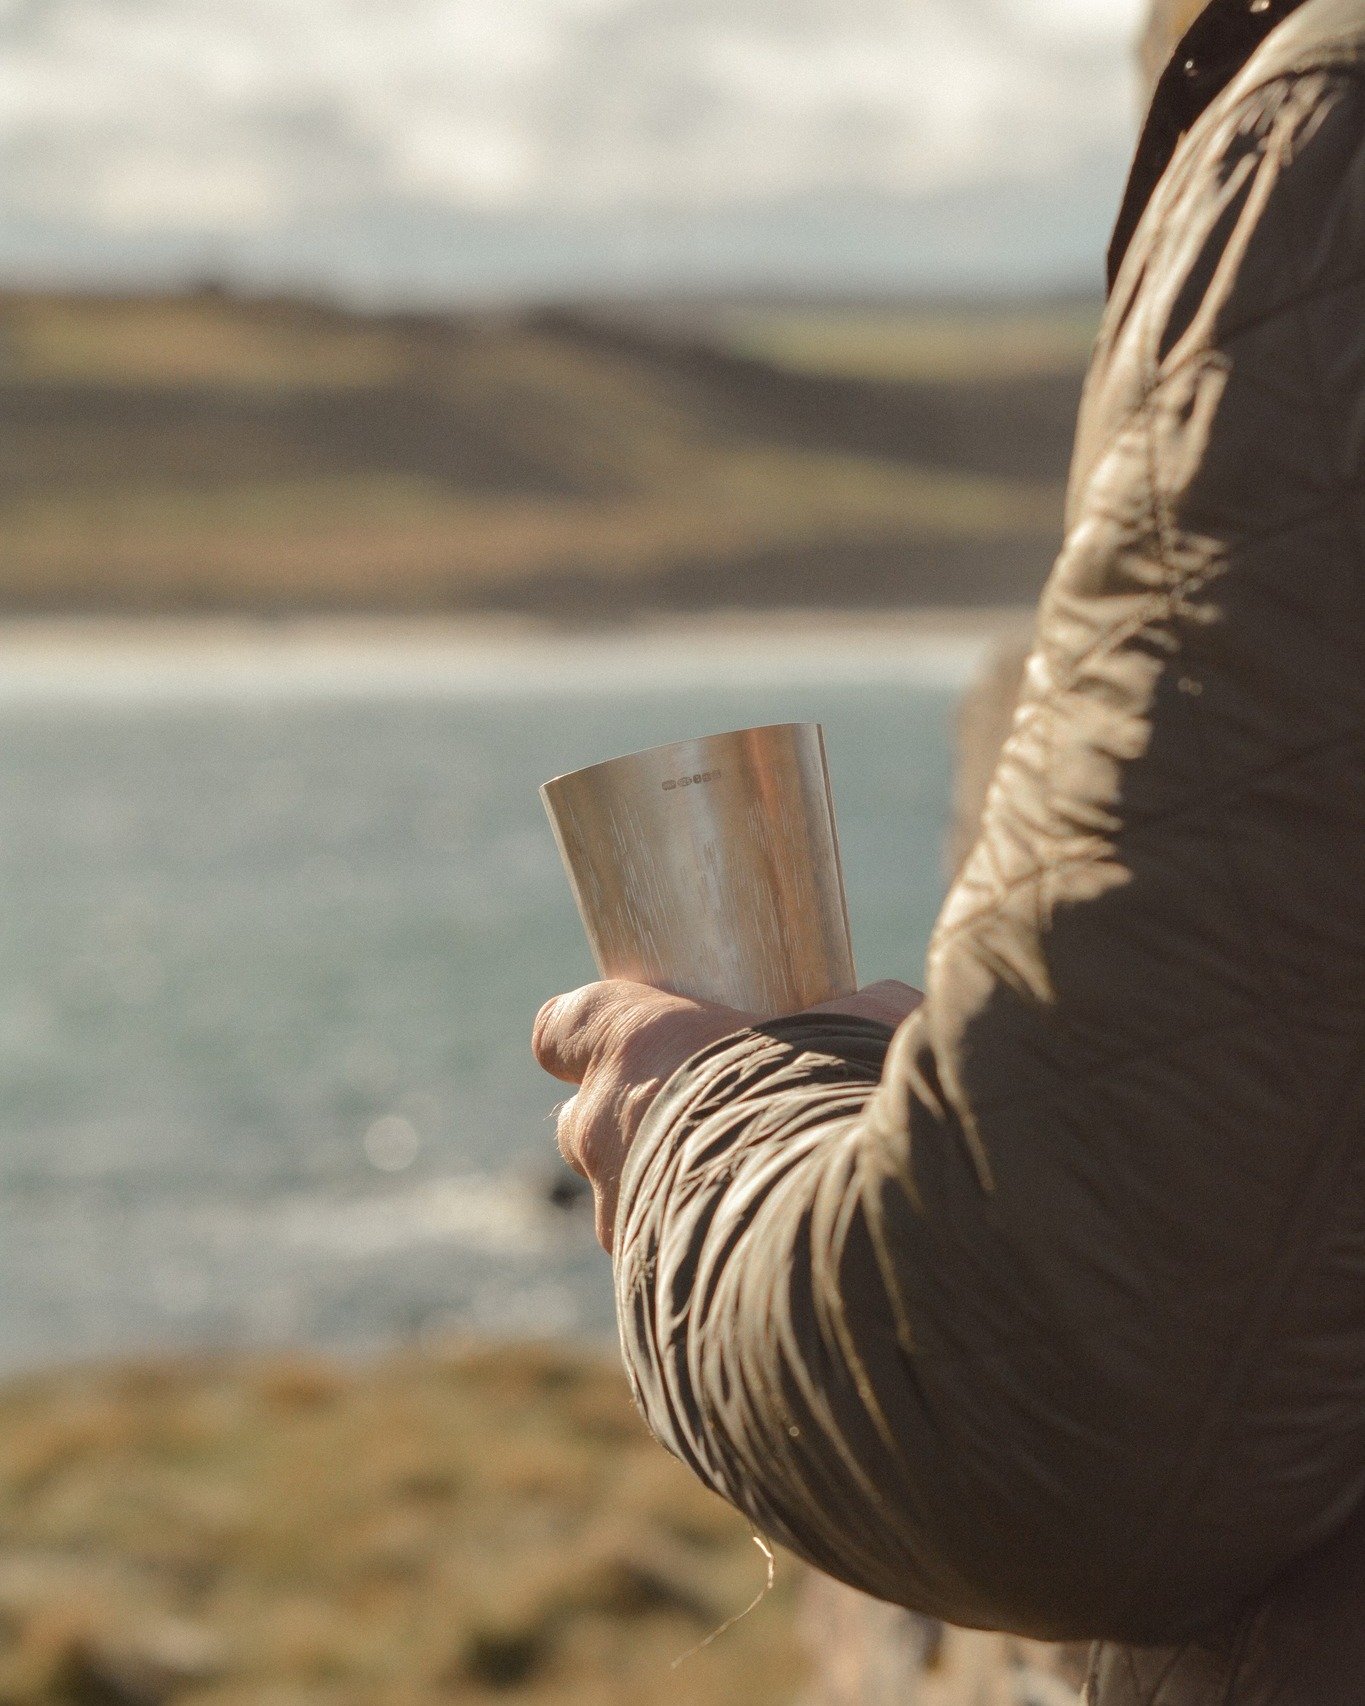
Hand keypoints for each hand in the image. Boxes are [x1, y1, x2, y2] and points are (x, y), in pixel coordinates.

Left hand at [532, 979, 922, 1251]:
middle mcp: (601, 1133)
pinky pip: (664, 1278)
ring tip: (751, 1207)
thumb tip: (879, 1008)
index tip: (638, 1036)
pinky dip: (705, 1270)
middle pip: (583, 1124)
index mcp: (631, 1048)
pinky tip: (768, 1269)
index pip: (563, 1028)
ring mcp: (620, 1220)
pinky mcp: (649, 1298)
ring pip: (623, 1207)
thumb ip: (848, 1014)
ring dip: (671, 1202)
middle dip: (630, 1125)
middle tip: (706, 1125)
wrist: (840, 1227)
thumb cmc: (833, 1096)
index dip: (595, 1034)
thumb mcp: (859, 1025)